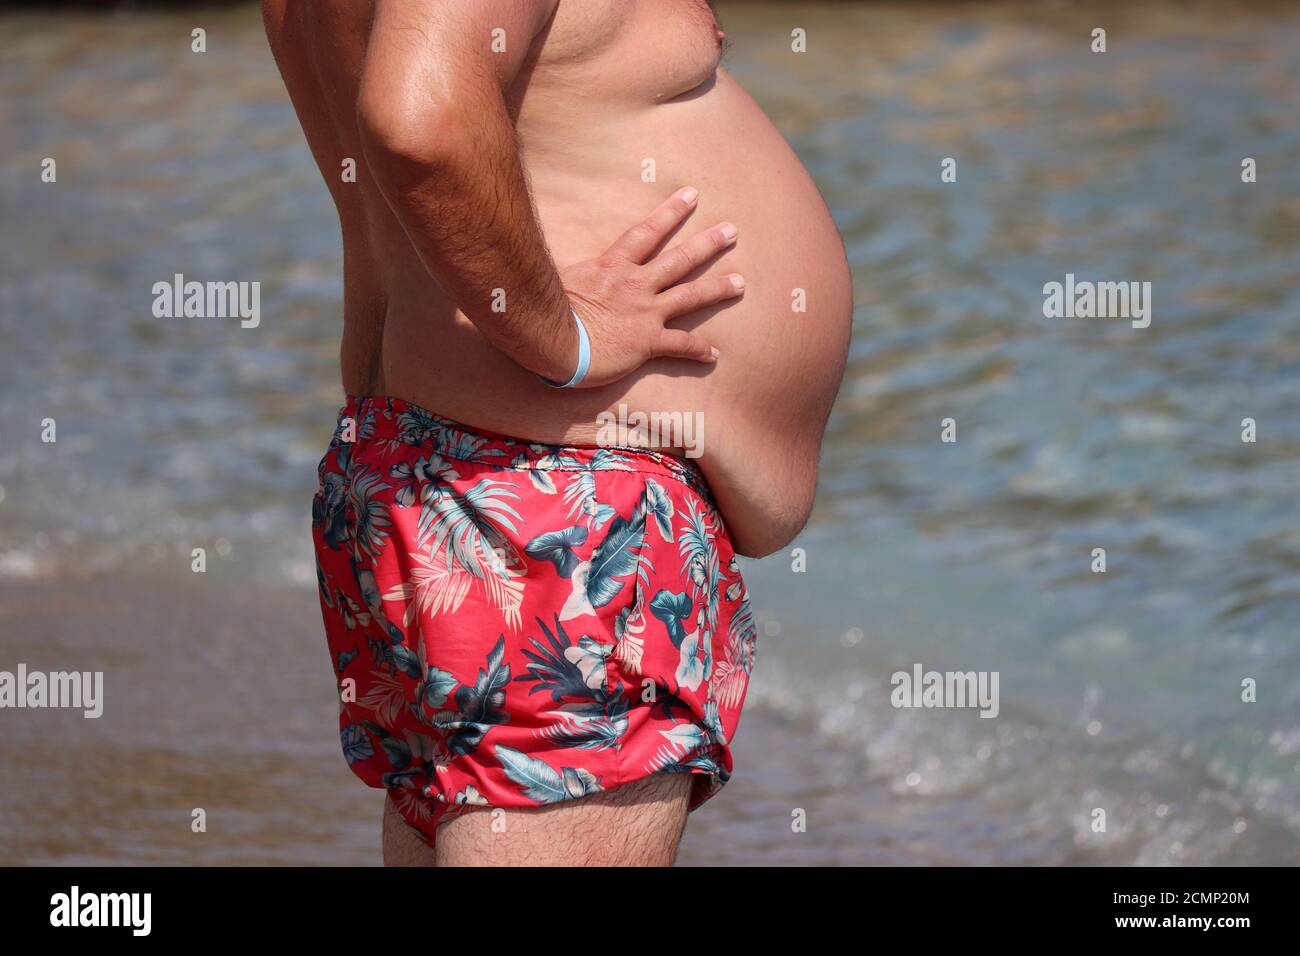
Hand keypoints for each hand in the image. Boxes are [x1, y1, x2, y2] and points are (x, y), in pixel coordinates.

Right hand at [555, 187, 743, 387]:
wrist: (551, 339)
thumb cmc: (544, 309)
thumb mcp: (556, 276)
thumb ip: (566, 268)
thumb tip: (543, 253)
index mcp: (613, 267)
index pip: (646, 232)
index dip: (670, 212)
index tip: (692, 195)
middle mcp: (635, 285)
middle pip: (679, 259)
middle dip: (707, 243)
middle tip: (732, 231)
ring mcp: (644, 313)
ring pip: (689, 296)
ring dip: (717, 288)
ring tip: (740, 282)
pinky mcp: (646, 342)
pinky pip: (679, 345)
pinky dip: (698, 349)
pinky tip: (714, 354)